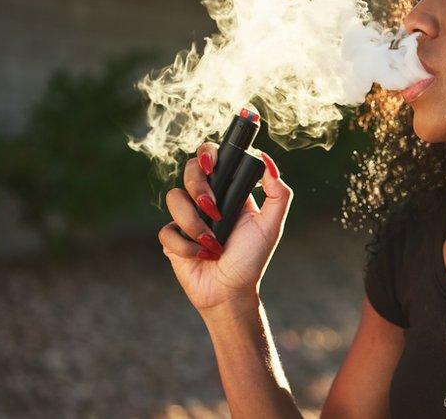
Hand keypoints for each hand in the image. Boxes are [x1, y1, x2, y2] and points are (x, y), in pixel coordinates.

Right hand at [158, 143, 292, 312]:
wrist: (231, 292)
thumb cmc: (251, 259)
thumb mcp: (271, 225)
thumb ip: (278, 193)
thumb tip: (267, 160)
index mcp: (228, 191)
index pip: (213, 157)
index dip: (208, 153)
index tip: (213, 165)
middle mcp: (206, 199)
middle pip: (190, 169)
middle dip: (199, 186)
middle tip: (213, 209)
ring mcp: (187, 217)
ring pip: (174, 198)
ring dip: (194, 223)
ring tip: (212, 243)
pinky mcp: (172, 238)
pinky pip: (167, 230)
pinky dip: (185, 245)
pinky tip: (201, 255)